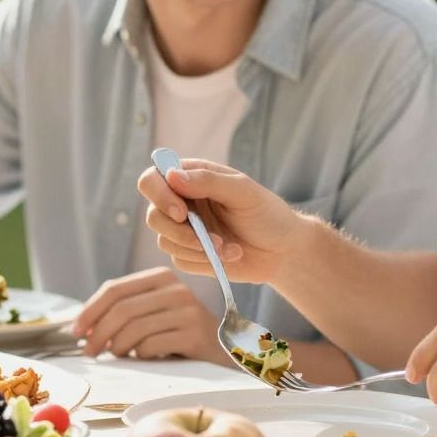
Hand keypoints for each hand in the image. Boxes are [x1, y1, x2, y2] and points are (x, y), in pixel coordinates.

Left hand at [72, 268, 224, 362]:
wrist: (225, 352)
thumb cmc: (179, 335)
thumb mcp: (153, 314)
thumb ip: (124, 312)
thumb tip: (81, 327)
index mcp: (160, 277)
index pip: (114, 289)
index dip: (89, 310)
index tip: (75, 331)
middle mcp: (175, 289)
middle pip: (121, 309)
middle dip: (97, 333)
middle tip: (89, 352)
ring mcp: (188, 310)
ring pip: (134, 329)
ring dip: (117, 346)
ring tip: (117, 355)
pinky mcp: (195, 333)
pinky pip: (152, 345)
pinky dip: (139, 355)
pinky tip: (143, 357)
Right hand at [134, 159, 309, 285]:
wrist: (282, 250)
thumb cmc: (266, 213)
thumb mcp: (243, 191)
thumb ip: (208, 181)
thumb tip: (172, 176)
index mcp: (191, 178)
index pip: (153, 179)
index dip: (159, 195)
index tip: (182, 212)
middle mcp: (182, 202)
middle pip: (153, 215)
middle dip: (178, 231)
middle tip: (210, 239)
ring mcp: (183, 230)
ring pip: (164, 241)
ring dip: (197, 248)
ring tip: (228, 247)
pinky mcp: (189, 254)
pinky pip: (179, 260)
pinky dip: (204, 260)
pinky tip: (229, 255)